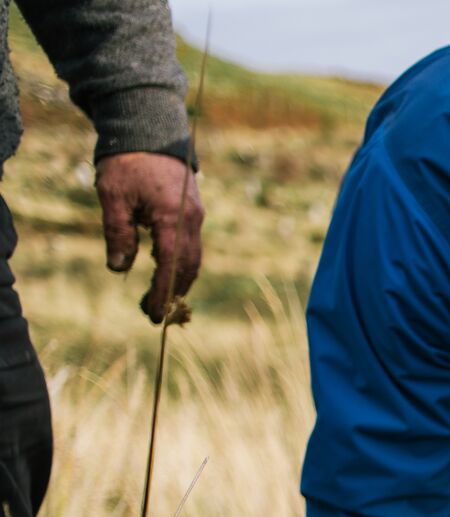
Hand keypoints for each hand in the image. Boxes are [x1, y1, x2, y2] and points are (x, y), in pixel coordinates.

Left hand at [95, 152, 203, 324]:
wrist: (149, 128)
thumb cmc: (126, 161)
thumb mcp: (113, 196)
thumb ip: (118, 233)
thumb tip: (118, 268)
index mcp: (171, 217)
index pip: (170, 265)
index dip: (163, 292)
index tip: (153, 313)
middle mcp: (190, 220)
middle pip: (188, 267)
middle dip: (173, 292)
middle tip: (155, 313)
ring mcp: (195, 215)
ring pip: (193, 258)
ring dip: (179, 280)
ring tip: (161, 297)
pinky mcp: (193, 211)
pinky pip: (192, 245)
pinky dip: (181, 264)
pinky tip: (163, 270)